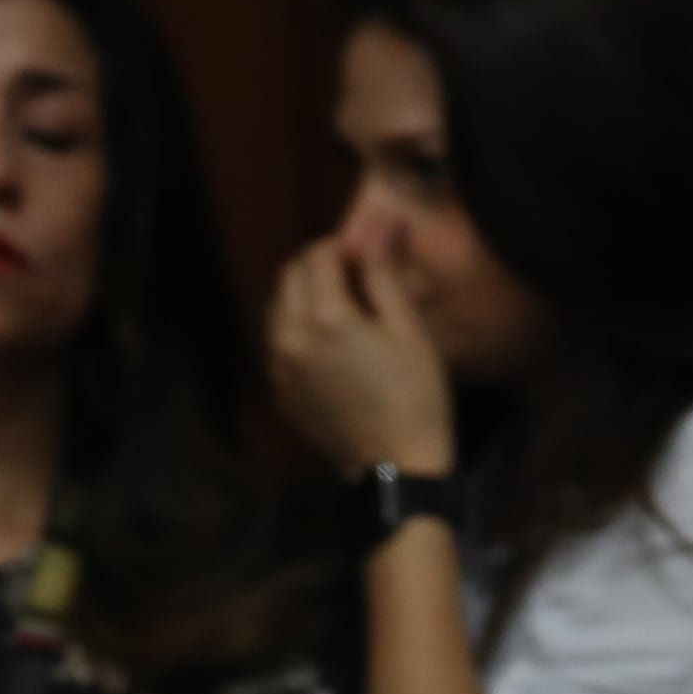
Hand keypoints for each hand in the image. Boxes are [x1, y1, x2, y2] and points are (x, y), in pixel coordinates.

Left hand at [266, 236, 455, 477]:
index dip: (342, 245)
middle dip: (317, 265)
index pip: (318, 256)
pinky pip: (278, 343)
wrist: (397, 468)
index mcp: (325, 317)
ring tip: (340, 306)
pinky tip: (328, 343)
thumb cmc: (415, 396)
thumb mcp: (409, 329)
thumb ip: (384, 274)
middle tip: (353, 274)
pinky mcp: (281, 392)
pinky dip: (296, 329)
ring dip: (302, 295)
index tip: (365, 252)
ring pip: (277, 308)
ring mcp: (280, 368)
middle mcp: (291, 337)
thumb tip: (380, 226)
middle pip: (289, 276)